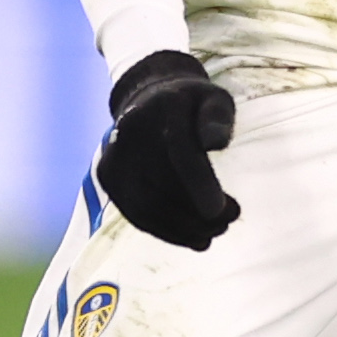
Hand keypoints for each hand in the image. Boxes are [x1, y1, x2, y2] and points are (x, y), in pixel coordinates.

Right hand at [94, 50, 241, 250]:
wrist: (146, 100)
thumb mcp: (214, 98)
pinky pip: (136, 214)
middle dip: (197, 214)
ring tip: (215, 231)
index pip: (178, 150)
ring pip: (146, 207)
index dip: (199, 184)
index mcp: (163, 108)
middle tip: (230, 220)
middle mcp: (130, 132)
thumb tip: (216, 141)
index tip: (223, 211)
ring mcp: (114, 157)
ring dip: (184, 229)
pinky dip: (167, 232)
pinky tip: (194, 237)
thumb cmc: (190, 105)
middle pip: (161, 185)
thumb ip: (218, 117)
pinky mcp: (107, 178)